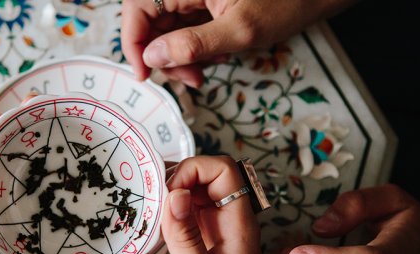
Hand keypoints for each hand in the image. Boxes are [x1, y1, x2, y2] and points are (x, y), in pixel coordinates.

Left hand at [0, 105, 104, 253]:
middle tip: (53, 111)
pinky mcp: (90, 251)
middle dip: (44, 144)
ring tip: (88, 132)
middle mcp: (31, 225)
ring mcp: (63, 236)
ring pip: (70, 192)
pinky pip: (100, 221)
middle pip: (37, 177)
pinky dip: (108, 201)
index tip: (5, 116)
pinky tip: (116, 174)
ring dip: (77, 164)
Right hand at [121, 0, 351, 86]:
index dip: (134, 42)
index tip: (144, 73)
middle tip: (191, 79)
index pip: (137, 8)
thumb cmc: (286, 3)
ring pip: (167, 28)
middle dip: (164, 55)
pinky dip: (193, 48)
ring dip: (179, 56)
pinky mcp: (205, 2)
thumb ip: (193, 45)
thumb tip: (154, 59)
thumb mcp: (240, 30)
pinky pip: (185, 27)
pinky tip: (214, 57)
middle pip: (150, 21)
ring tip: (206, 70)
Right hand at [162, 156, 314, 253]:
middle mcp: (229, 221)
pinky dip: (168, 211)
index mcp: (238, 225)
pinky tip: (152, 226)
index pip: (224, 171)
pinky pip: (186, 211)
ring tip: (149, 213)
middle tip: (154, 204)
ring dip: (171, 194)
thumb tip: (173, 194)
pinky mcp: (202, 239)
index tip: (168, 195)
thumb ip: (186, 239)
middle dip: (178, 178)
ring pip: (195, 190)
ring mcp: (216, 229)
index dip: (194, 171)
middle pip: (208, 175)